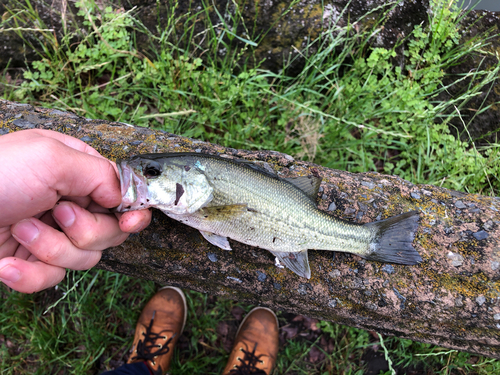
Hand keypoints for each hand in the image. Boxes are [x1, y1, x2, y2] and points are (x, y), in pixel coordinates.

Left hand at [0, 129, 151, 292]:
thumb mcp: (51, 158)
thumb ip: (101, 173)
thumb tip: (125, 199)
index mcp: (79, 173)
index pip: (123, 196)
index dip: (132, 212)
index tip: (129, 222)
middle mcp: (70, 203)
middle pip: (111, 232)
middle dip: (85, 231)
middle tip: (55, 215)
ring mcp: (52, 233)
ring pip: (85, 258)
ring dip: (51, 249)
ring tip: (21, 231)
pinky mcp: (32, 261)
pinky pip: (52, 279)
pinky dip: (29, 275)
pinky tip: (6, 262)